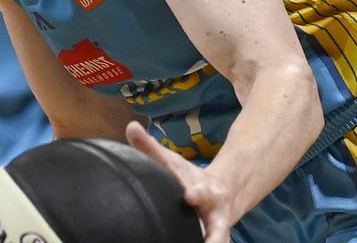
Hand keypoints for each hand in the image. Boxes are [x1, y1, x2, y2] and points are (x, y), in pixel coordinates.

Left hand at [126, 121, 234, 242]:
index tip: (190, 195)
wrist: (226, 192)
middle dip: (214, 235)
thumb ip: (150, 148)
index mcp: (200, 190)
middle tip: (212, 241)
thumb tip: (130, 126)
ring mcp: (217, 231)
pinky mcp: (215, 240)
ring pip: (218, 242)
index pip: (197, 190)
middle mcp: (214, 214)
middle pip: (217, 226)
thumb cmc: (187, 179)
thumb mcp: (172, 163)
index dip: (195, 193)